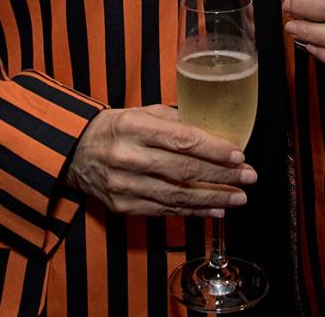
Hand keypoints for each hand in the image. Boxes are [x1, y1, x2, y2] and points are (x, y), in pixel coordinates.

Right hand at [67, 104, 256, 217]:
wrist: (75, 152)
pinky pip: (165, 211)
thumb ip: (175, 121)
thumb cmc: (116, 127)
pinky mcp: (124, 206)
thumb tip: (214, 131)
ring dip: (213, 198)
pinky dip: (193, 212)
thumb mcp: (142, 112)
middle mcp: (129, 156)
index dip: (214, 149)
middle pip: (184, 170)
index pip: (182, 140)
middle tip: (249, 177)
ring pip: (177, 195)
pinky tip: (215, 210)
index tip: (238, 155)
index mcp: (135, 126)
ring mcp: (125, 185)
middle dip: (222, 176)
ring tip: (239, 198)